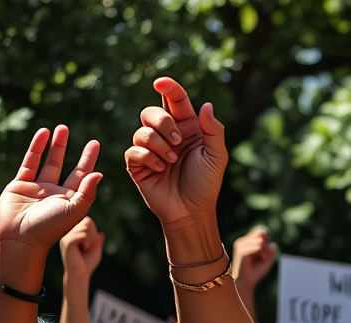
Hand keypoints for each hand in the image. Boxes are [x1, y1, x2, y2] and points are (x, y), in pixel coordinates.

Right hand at [0, 126, 101, 250]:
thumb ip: (87, 192)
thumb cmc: (50, 228)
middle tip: (81, 136)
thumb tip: (98, 173)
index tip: (94, 143)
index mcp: (71, 200)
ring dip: (55, 146)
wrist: (21, 238)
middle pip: (68, 168)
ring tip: (61, 128)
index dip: (88, 160)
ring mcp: (38, 188)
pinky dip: (36, 148)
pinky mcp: (20, 184)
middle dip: (74, 152)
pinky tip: (43, 133)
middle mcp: (56, 193)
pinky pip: (30, 162)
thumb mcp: (74, 210)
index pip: (83, 176)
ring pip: (49, 162)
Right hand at [60, 216, 104, 281]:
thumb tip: (101, 233)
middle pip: (87, 221)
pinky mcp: (67, 241)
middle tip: (89, 246)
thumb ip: (98, 241)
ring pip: (85, 226)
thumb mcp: (96, 250)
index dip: (94, 230)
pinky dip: (87, 242)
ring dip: (90, 239)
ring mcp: (67, 236)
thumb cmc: (87, 263)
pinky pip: (81, 234)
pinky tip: (83, 249)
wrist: (80, 273)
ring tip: (85, 248)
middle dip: (93, 234)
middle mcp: (70, 232)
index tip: (92, 243)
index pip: (88, 221)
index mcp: (75, 233)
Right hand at [125, 77, 227, 227]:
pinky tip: (160, 170)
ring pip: (141, 132)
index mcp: (187, 128)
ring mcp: (150, 150)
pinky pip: (133, 151)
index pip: (174, 100)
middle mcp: (166, 135)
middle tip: (179, 142)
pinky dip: (148, 158)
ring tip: (171, 162)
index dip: (167, 88)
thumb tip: (206, 105)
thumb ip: (214, 130)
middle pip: (151, 111)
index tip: (160, 82)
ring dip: (158, 145)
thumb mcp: (217, 156)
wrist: (192, 211)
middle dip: (163, 122)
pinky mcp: (137, 165)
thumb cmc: (206, 184)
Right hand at [232, 228, 276, 289]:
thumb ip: (271, 251)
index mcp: (246, 243)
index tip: (267, 252)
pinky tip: (262, 259)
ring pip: (260, 240)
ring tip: (264, 258)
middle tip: (266, 256)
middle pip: (261, 233)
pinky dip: (263, 252)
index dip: (267, 240)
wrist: (245, 283)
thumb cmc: (255, 272)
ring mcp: (240, 246)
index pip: (260, 232)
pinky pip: (258, 246)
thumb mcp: (266, 260)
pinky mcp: (241, 251)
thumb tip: (273, 244)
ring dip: (265, 250)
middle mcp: (242, 242)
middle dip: (266, 244)